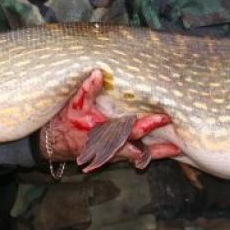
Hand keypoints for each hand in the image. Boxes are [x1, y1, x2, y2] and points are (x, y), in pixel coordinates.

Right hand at [42, 69, 179, 169]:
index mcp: (104, 131)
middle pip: (139, 148)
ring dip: (155, 154)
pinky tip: (158, 152)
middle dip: (158, 147)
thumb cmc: (65, 121)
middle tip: (178, 143)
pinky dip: (144, 155)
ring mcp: (110, 153)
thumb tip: (99, 73)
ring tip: (174, 151)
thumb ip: (87, 89)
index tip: (163, 118)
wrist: (52, 142)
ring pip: (136, 156)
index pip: (130, 129)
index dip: (148, 125)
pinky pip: (130, 157)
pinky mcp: (109, 155)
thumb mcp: (74, 103)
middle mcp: (109, 145)